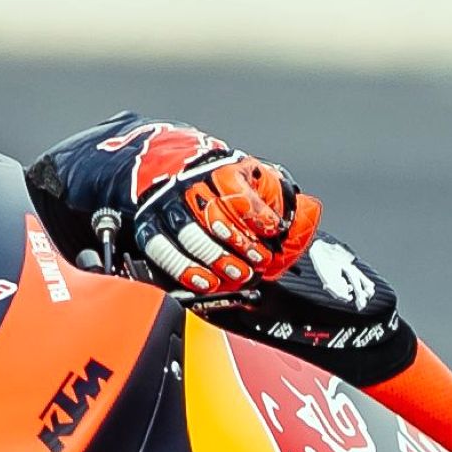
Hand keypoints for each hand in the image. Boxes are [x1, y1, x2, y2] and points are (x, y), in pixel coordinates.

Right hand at [135, 155, 323, 296]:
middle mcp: (188, 185)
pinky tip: (204, 282)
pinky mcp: (148, 225)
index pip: (235, 188)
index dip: (255, 212)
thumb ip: (277, 200)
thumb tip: (303, 217)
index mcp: (219, 169)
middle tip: (258, 262)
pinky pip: (161, 249)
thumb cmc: (219, 184)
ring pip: (188, 233)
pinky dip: (184, 269)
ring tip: (236, 275)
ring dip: (214, 258)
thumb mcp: (253, 181)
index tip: (271, 230)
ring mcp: (166, 205)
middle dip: (238, 242)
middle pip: (211, 213)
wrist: (168, 170)